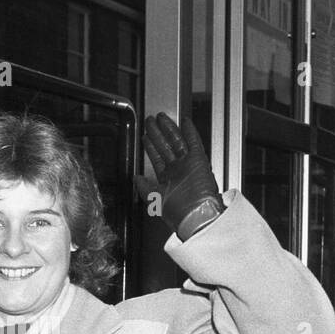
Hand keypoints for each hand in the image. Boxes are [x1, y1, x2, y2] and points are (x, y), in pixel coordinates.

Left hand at [143, 112, 223, 238]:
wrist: (196, 216)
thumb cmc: (177, 212)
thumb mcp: (154, 199)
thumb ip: (143, 187)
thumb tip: (135, 177)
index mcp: (167, 179)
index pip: (157, 157)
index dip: (151, 146)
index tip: (145, 136)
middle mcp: (177, 170)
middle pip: (165, 146)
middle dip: (157, 133)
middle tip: (150, 121)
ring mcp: (188, 164)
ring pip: (177, 141)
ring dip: (169, 129)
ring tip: (160, 117)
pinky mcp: (199, 161)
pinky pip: (194, 142)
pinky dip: (190, 131)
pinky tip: (185, 122)